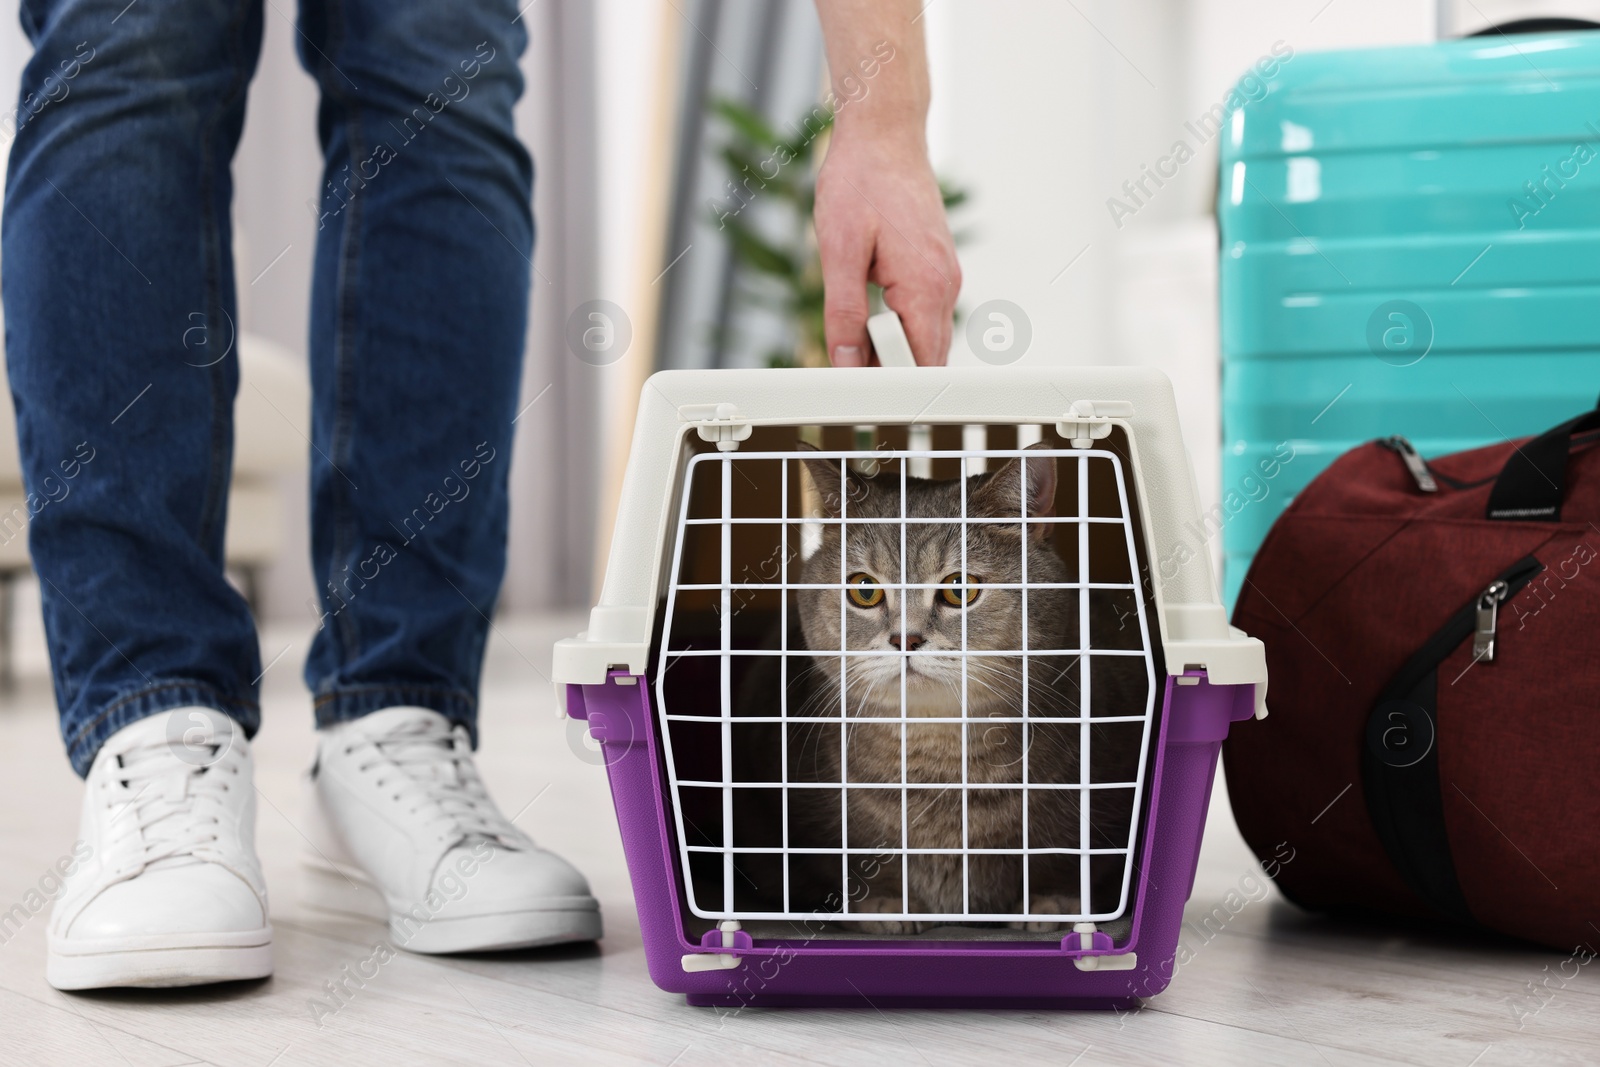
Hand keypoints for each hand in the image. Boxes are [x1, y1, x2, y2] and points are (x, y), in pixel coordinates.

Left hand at [814, 125, 959, 366]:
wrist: (884, 133)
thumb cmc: (861, 181)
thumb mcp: (840, 250)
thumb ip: (844, 312)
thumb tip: (846, 361)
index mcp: (926, 286)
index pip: (922, 364)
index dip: (891, 386)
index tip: (858, 392)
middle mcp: (945, 285)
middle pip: (927, 358)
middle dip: (890, 372)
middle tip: (847, 369)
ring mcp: (944, 276)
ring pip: (925, 337)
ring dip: (891, 348)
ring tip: (854, 338)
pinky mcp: (935, 267)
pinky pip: (922, 314)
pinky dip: (897, 326)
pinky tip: (867, 316)